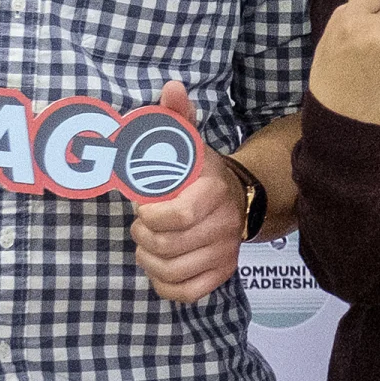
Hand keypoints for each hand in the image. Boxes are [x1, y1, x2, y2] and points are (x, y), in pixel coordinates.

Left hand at [128, 82, 244, 303]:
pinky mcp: (222, 273)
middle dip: (144, 235)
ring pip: (173, 271)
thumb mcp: (187, 140)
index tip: (143, 204)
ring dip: (149, 259)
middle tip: (142, 222)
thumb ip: (176, 116)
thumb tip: (171, 87)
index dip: (150, 215)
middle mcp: (225, 225)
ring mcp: (225, 252)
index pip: (178, 216)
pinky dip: (164, 284)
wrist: (236, 197)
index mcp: (214, 192)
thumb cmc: (199, 171)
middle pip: (169, 246)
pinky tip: (160, 264)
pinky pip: (185, 293)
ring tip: (148, 242)